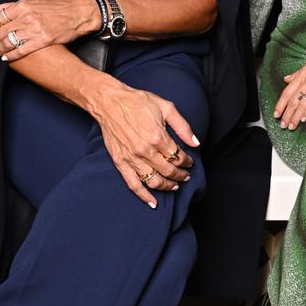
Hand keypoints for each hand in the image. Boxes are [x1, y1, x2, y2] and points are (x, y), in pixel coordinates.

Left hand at [0, 0, 101, 59]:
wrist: (78, 13)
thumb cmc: (57, 6)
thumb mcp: (32, 1)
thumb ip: (9, 6)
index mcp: (22, 5)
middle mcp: (26, 16)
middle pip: (1, 32)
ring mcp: (35, 29)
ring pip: (9, 42)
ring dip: (0, 50)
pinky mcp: (43, 40)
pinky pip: (22, 50)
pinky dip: (12, 55)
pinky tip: (7, 57)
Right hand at [90, 80, 197, 206]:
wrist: (110, 102)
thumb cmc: (138, 102)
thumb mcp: (166, 107)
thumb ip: (183, 126)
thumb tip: (196, 143)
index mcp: (158, 137)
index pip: (178, 156)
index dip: (187, 161)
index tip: (189, 161)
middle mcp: (145, 151)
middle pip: (169, 171)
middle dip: (181, 175)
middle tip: (185, 175)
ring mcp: (132, 159)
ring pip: (154, 181)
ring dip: (168, 186)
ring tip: (175, 186)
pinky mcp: (121, 163)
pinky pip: (134, 185)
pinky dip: (144, 196)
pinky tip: (154, 203)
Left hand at [274, 43, 305, 129]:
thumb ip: (296, 75)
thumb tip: (286, 79)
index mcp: (300, 77)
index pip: (286, 93)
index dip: (280, 104)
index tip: (276, 114)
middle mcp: (305, 82)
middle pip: (292, 101)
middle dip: (286, 114)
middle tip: (282, 124)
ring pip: (301, 104)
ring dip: (295, 116)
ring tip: (291, 126)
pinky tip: (302, 118)